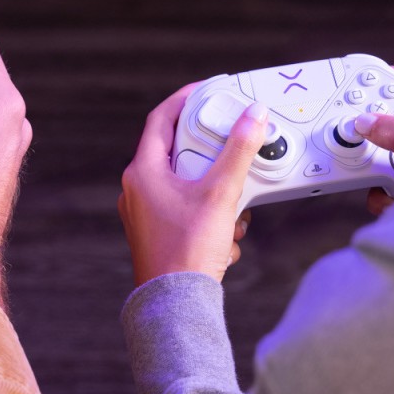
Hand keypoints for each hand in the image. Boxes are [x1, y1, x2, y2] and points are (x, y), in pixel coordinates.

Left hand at [119, 86, 268, 286]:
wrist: (176, 303)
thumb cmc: (186, 250)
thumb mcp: (220, 193)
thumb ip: (239, 151)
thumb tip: (254, 116)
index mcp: (143, 173)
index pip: (161, 119)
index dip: (185, 99)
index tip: (209, 90)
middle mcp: (139, 191)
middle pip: (180, 154)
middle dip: (215, 159)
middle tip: (234, 156)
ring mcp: (148, 214)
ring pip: (191, 187)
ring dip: (220, 196)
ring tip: (233, 212)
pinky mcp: (162, 234)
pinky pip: (192, 213)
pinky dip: (214, 220)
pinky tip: (225, 238)